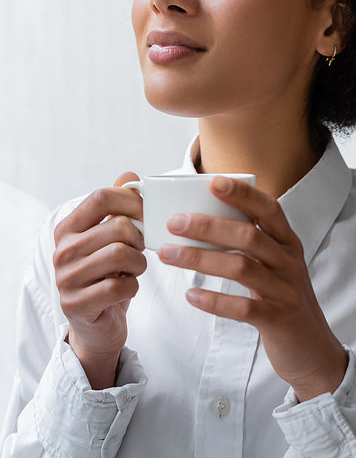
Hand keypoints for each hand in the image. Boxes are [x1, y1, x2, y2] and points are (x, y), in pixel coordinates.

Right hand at [53, 172, 146, 388]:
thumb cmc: (107, 275)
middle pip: (117, 226)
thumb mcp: (111, 238)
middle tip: (141, 249)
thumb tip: (130, 176)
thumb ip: (118, 206)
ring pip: (121, 254)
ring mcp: (66, 278)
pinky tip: (127, 288)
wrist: (97, 325)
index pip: (101, 196)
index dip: (132, 201)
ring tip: (135, 269)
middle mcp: (62, 251)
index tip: (146, 214)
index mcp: (68, 228)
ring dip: (139, 263)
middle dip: (140, 238)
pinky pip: (120, 285)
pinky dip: (133, 286)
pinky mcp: (76, 304)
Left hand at [158, 176, 347, 401]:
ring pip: (242, 267)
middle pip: (249, 236)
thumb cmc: (283, 300)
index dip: (243, 194)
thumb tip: (204, 221)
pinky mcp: (279, 320)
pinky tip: (191, 296)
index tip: (213, 182)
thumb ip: (252, 245)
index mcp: (288, 243)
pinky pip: (244, 308)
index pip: (269, 209)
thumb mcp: (275, 267)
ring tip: (169, 255)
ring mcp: (286, 291)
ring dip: (201, 259)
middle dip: (209, 226)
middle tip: (175, 222)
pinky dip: (215, 301)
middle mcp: (290, 262)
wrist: (314, 350)